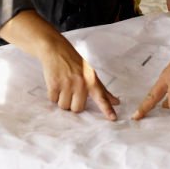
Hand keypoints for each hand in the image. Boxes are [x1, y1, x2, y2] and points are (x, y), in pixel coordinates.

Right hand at [0, 10, 118, 119]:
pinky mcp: (54, 84)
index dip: (107, 109)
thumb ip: (102, 90)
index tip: (113, 118)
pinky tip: (55, 84)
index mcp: (91, 80)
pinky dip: (53, 95)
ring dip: (62, 100)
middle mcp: (81, 82)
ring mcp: (67, 83)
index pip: (101, 97)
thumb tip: (116, 102)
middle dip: (72, 103)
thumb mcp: (90, 73)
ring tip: (63, 86)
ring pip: (64, 106)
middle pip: (78, 108)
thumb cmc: (74, 62)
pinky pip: (53, 100)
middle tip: (71, 91)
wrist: (55, 49)